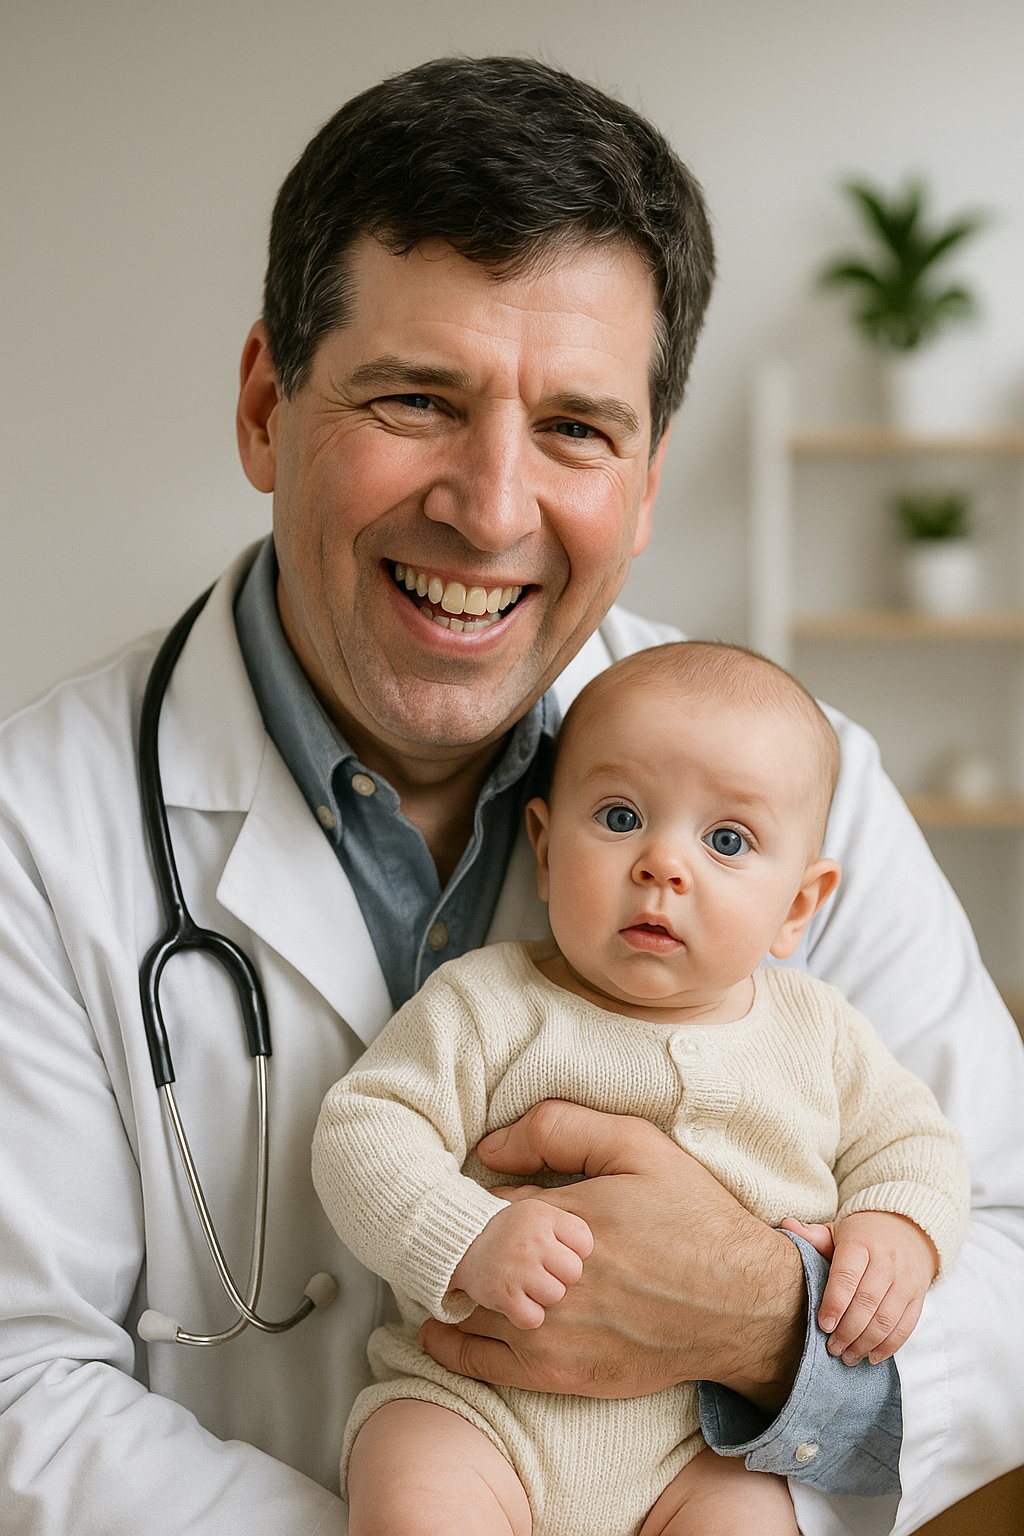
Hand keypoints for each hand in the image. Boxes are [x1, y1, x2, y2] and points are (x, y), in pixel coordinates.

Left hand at [418, 1101, 805, 1411]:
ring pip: (462, 1305)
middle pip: (463, 1256)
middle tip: (462, 1230)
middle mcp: (546, 1281)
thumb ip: (559, 1130)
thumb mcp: (637, 1146)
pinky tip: (446, 1322)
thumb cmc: (693, 1220)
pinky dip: (451, 1339)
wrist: (743, 1306)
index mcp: (560, 1218)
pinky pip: (476, 1361)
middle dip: (459, 1241)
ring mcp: (549, 1334)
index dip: (469, 1197)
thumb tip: (490, 1148)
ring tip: (462, 1268)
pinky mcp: (558, 1376)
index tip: (472, 1194)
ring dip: (455, 1284)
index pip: (476, 1203)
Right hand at [448, 1200, 592, 1328]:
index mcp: (544, 1215)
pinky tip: (519, 1303)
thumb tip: (600, 1232)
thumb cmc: (510, 1228)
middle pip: (574, 1271)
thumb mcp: (540, 1208)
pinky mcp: (503, 1295)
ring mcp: (517, 1268)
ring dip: (545, 1297)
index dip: (575, 1252)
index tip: (561, 1253)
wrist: (459, 1242)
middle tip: (545, 1272)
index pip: (585, 1242)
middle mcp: (531, 1239)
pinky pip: (533, 1317)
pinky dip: (527, 1316)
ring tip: (530, 1286)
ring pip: (556, 1295)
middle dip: (563, 1276)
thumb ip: (570, 1215)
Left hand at [780, 1211, 936, 1364]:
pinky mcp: (918, 1296)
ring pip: (887, 1318)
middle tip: (832, 1348)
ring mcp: (906, 1280)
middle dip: (848, 1331)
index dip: (835, 1303)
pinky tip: (871, 1357)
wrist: (906, 1229)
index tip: (824, 1325)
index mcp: (861, 1243)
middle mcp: (887, 1261)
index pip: (847, 1276)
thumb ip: (812, 1235)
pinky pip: (906, 1326)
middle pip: (868, 1302)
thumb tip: (786, 1225)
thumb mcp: (837, 1231)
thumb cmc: (862, 1236)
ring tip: (848, 1356)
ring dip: (866, 1343)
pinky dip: (889, 1346)